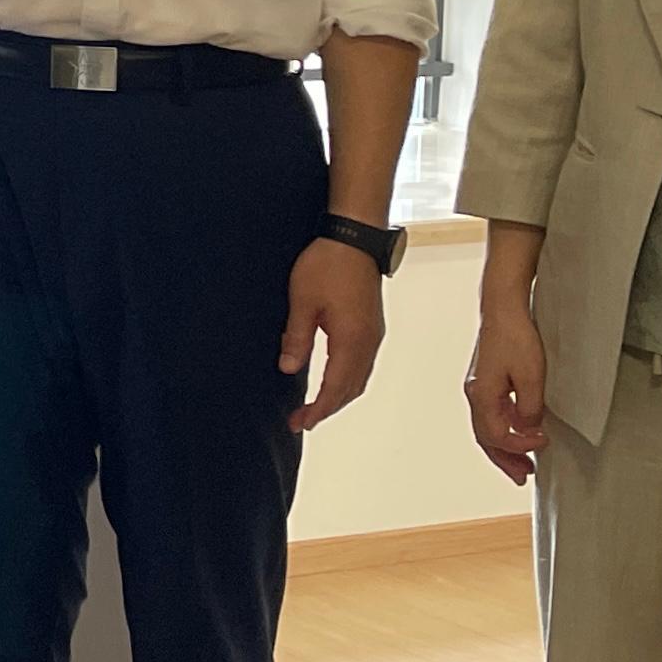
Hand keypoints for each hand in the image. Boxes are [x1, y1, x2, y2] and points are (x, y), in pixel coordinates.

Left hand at [281, 238, 388, 430]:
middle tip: (301, 421)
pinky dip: (347, 380)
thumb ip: (297, 337)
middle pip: (351, 388)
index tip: (300, 423)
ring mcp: (373, 334)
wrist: (356, 238)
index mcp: (352, 340)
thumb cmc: (327, 265)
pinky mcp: (371, 326)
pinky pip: (361, 364)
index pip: (336, 387)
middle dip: (327, 408)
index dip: (318, 409)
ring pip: (359, 378)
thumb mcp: (303, 301)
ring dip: (338, 396)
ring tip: (315, 407)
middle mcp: (368, 342)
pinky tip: (332, 381)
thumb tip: (288, 369)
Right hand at [463, 301, 551, 485]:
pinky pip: (492, 414)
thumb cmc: (514, 337)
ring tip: (521, 463)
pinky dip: (505, 429)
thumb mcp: (532, 376)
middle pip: (486, 438)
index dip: (521, 446)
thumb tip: (530, 427)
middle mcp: (475, 395)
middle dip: (505, 460)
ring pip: (487, 428)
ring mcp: (479, 388)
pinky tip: (520, 430)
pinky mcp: (486, 381)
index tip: (542, 442)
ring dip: (505, 448)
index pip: (497, 435)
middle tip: (522, 477)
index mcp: (481, 396)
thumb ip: (531, 408)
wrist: (503, 309)